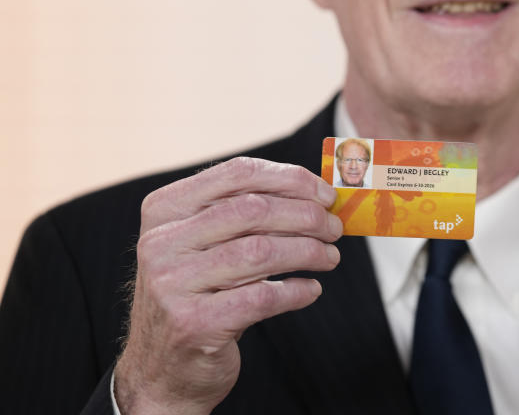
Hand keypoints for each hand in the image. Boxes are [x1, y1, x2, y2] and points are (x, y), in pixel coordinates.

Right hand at [114, 157, 342, 414]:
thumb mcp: (204, 245)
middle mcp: (161, 242)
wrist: (163, 368)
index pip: (238, 173)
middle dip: (307, 216)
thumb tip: (315, 194)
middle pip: (254, 210)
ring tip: (330, 258)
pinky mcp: (193, 324)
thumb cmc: (198, 294)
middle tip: (334, 229)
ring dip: (309, 252)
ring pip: (261, 251)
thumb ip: (245, 214)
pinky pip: (262, 297)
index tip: (325, 194)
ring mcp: (172, 284)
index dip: (290, 179)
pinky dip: (296, 291)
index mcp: (165, 210)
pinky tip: (310, 289)